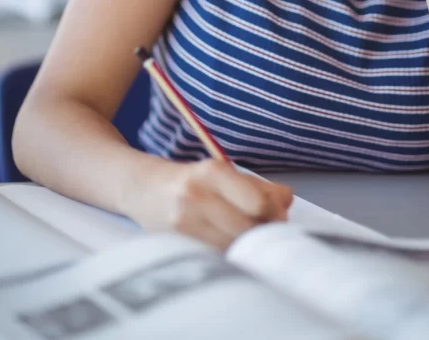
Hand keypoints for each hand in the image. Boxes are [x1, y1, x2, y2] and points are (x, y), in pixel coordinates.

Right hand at [129, 158, 292, 249]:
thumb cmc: (191, 181)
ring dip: (246, 245)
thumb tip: (287, 200)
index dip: (274, 213)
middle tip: (267, 231)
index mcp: (213, 172)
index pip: (257, 203)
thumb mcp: (222, 173)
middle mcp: (196, 195)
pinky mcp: (176, 243)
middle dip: (262, 232)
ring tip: (246, 237)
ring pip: (232, 246)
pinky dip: (228, 253)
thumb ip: (258, 186)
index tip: (279, 216)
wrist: (142, 187)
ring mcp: (184, 222)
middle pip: (247, 228)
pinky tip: (227, 245)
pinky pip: (215, 256)